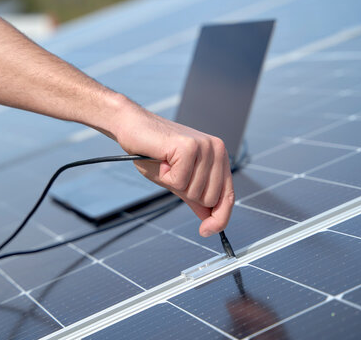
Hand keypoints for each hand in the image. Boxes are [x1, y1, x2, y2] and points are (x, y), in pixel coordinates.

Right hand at [115, 104, 234, 236]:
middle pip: (210, 199)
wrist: (133, 127)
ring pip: (194, 192)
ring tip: (165, 164)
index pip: (227, 196)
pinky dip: (165, 177)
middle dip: (185, 194)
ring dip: (173, 183)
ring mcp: (205, 147)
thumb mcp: (178, 181)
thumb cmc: (154, 152)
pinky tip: (161, 160)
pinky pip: (179, 182)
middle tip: (172, 173)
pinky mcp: (189, 147)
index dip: (219, 219)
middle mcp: (217, 150)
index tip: (206, 231)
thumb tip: (211, 220)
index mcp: (219, 157)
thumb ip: (196, 198)